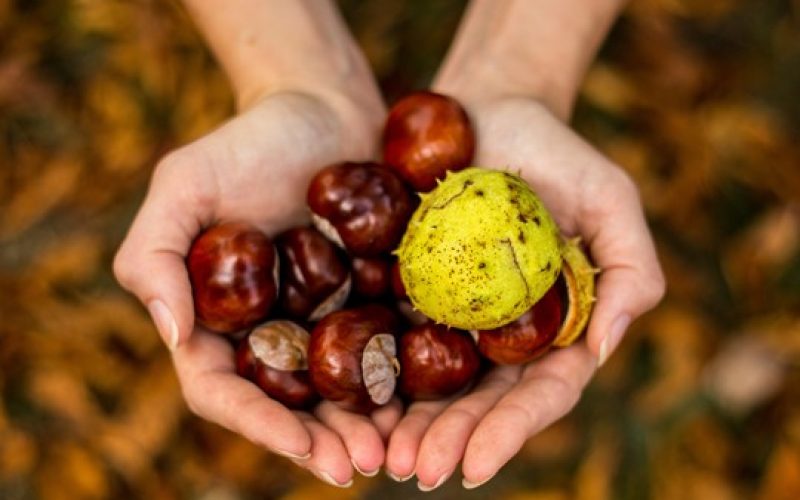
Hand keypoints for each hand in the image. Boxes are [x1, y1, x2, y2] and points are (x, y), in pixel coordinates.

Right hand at [114, 91, 401, 485]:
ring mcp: (322, 320)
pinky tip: (427, 403)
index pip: (224, 389)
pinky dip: (401, 383)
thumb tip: (173, 336)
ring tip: (399, 451)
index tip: (302, 447)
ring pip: (339, 391)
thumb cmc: (248, 140)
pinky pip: (385, 351)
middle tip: (363, 466)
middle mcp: (270, 331)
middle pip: (287, 405)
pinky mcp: (370, 301)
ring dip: (365, 427)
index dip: (259, 425)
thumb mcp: (184, 182)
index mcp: (218, 319)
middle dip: (322, 441)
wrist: (324, 108)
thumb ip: (155, 255)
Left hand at [386, 97, 664, 488]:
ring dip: (409, 424)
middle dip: (451, 440)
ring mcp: (454, 315)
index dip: (509, 433)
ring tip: (382, 456)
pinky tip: (353, 400)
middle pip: (480, 401)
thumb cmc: (558, 153)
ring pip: (433, 383)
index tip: (474, 468)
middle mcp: (503, 333)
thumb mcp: (611, 200)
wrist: (489, 110)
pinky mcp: (409, 290)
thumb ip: (631, 271)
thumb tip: (603, 348)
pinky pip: (390, 336)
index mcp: (555, 327)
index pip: (538, 394)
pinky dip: (375, 373)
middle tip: (416, 470)